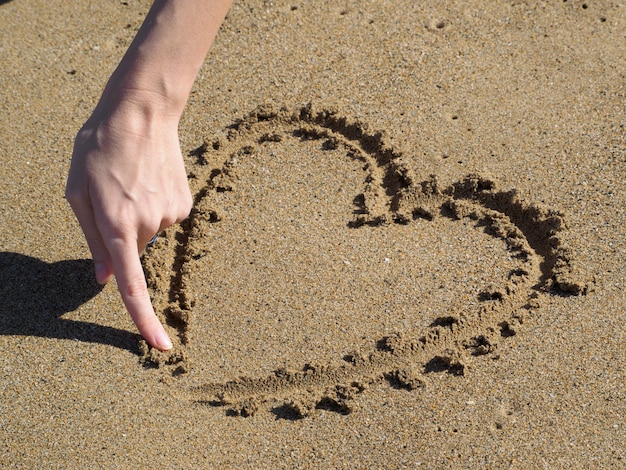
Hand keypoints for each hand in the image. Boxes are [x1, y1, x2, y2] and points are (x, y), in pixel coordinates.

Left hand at [65, 105, 191, 350]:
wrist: (142, 113)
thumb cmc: (99, 147)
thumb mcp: (77, 192)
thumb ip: (92, 240)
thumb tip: (104, 279)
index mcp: (116, 225)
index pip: (131, 285)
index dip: (143, 320)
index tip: (161, 346)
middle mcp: (148, 225)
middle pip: (132, 250)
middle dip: (120, 233)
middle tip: (111, 195)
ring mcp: (171, 214)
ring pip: (149, 233)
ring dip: (137, 215)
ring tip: (132, 181)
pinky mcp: (184, 204)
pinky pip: (164, 217)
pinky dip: (154, 205)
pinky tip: (149, 179)